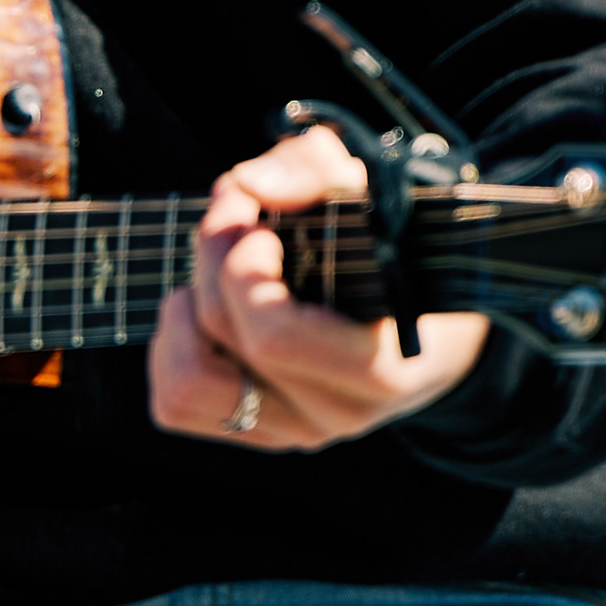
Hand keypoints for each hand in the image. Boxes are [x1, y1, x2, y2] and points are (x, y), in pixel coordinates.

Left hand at [149, 129, 488, 450]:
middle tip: (235, 209)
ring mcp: (299, 431)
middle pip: (224, 334)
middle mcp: (340, 413)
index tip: (260, 222)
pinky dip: (172, 348)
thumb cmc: (398, 249)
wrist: (432, 320)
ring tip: (216, 270)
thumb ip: (319, 173)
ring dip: (184, 310)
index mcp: (381, 366)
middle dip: (212, 254)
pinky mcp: (263, 432)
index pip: (273, 335)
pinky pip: (176, 405)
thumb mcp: (377, 195)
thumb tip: (248, 185)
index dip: (242, 268)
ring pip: (188, 383)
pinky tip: (204, 307)